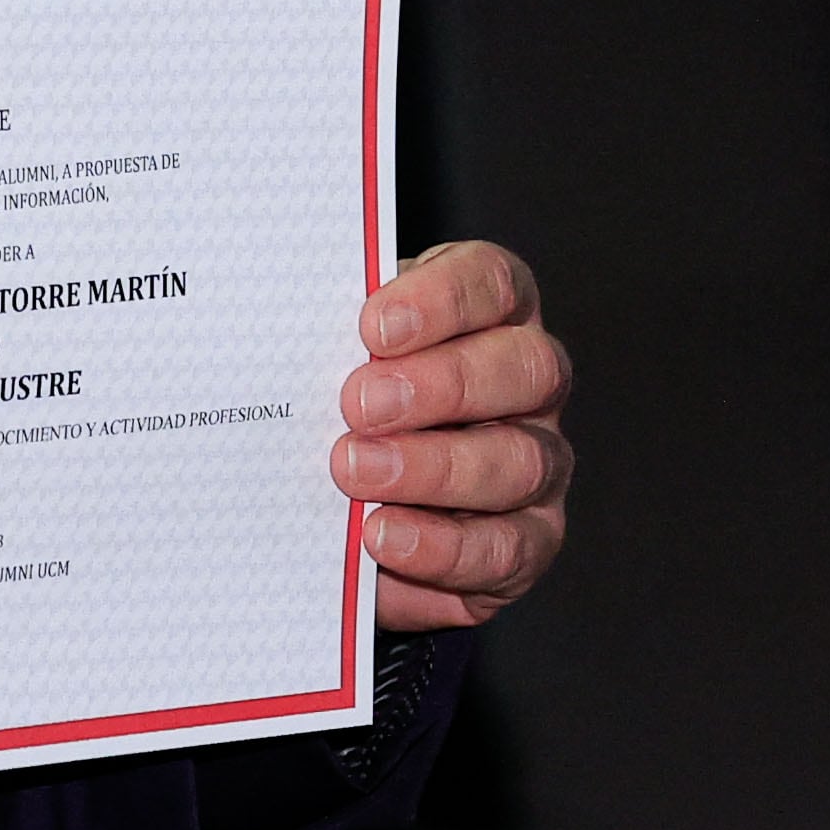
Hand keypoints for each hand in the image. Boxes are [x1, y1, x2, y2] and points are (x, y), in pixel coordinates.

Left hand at [331, 240, 569, 631]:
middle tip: (359, 404)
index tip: (374, 328)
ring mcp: (540, 460)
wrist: (352, 505)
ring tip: (356, 473)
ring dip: (434, 468)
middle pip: (525, 367)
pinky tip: (382, 535)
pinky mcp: (530, 538)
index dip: (443, 300)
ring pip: (520, 460)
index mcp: (490, 311)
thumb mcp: (340, 355)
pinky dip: (441, 546)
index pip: (493, 282)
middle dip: (442, 386)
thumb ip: (336, 340)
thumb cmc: (348, 402)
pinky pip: (506, 547)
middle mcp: (530, 381)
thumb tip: (288, 336)